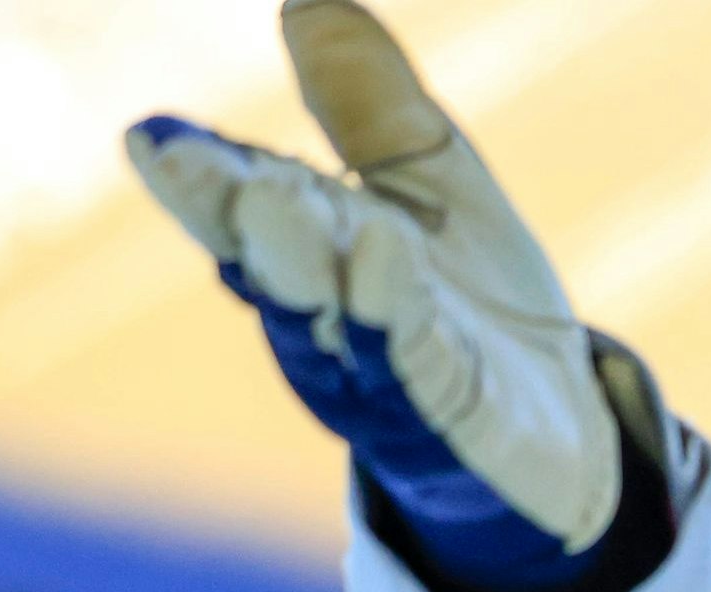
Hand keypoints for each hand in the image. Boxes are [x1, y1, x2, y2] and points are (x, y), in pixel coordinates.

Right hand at [125, 0, 654, 591]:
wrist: (557, 429)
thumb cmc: (475, 306)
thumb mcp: (434, 191)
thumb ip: (373, 110)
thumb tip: (309, 3)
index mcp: (316, 252)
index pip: (245, 202)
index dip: (197, 172)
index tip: (152, 135)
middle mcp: (329, 317)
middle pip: (268, 259)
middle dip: (227, 210)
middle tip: (188, 159)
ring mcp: (384, 376)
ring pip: (329, 320)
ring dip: (299, 263)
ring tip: (273, 198)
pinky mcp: (449, 420)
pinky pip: (419, 368)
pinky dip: (396, 318)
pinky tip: (386, 259)